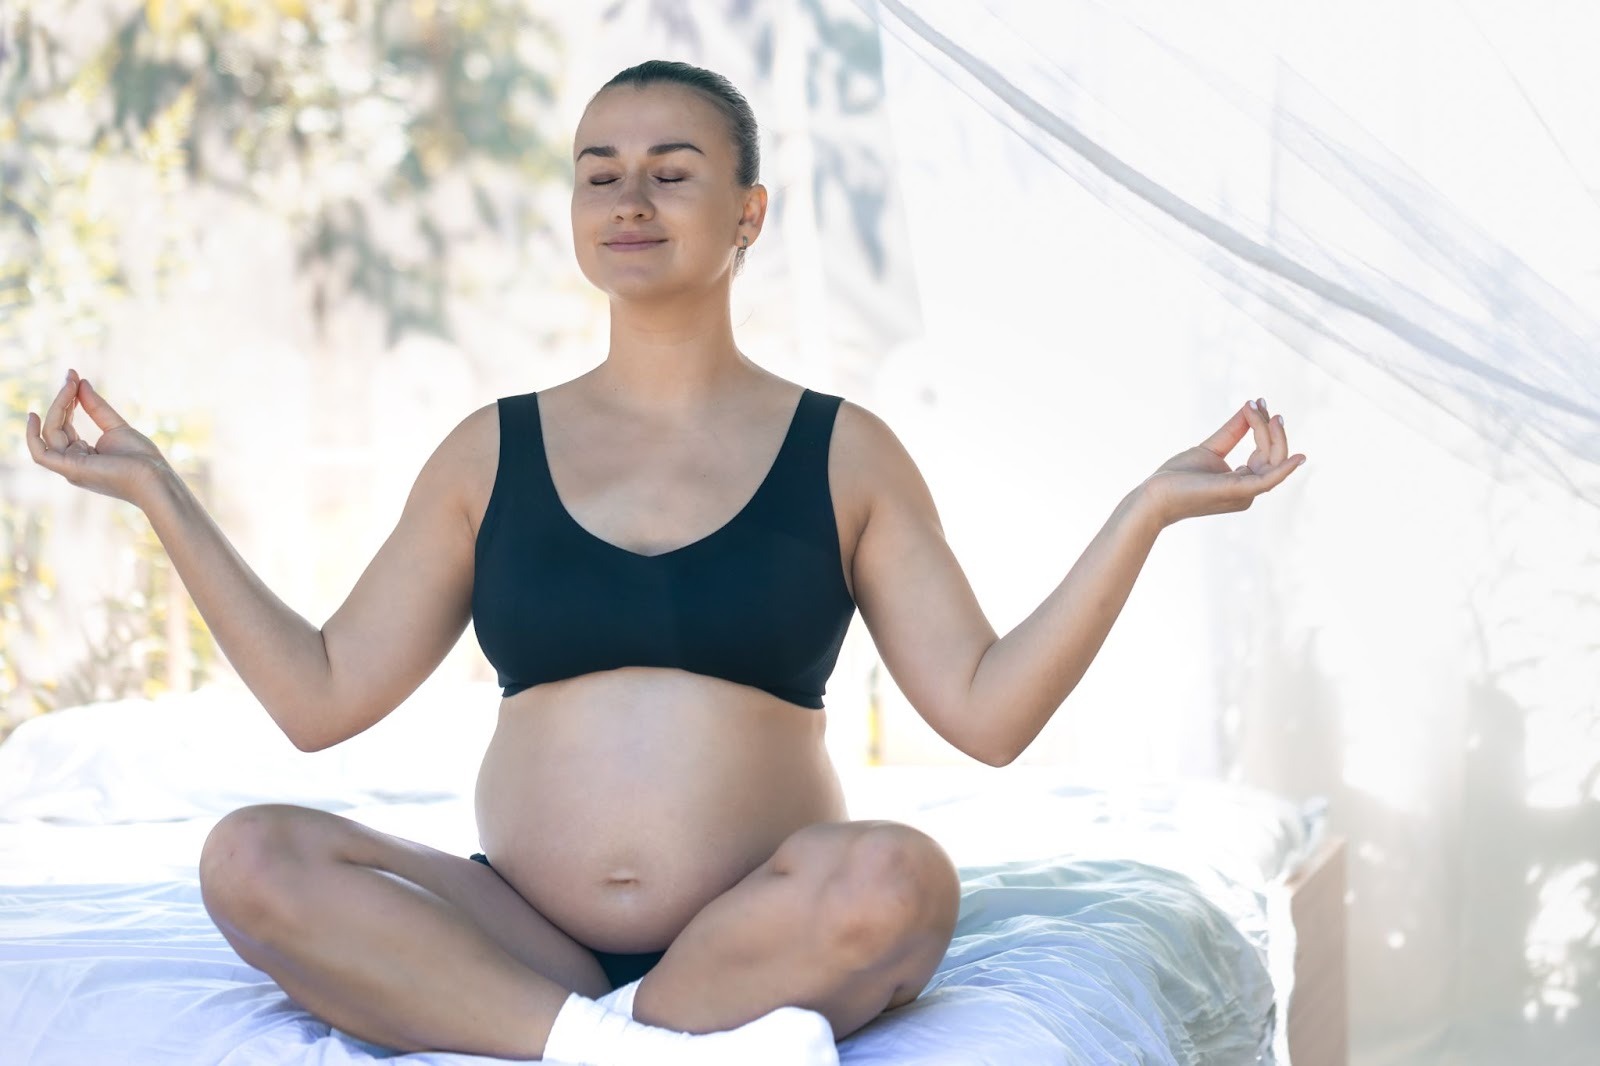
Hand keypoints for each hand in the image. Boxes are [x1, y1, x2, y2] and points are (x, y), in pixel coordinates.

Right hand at [25, 369, 171, 508]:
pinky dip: (33, 435)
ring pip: (50, 433)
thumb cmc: (141, 458)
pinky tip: (34, 416)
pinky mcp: (70, 468)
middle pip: (56, 426)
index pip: (65, 425)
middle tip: (72, 377)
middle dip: (62, 400)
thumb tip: (80, 382)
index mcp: (82, 455)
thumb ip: (96, 407)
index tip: (73, 377)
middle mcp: (71, 462)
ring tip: (70, 386)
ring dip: (58, 407)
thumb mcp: (116, 426)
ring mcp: (69, 467)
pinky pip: (40, 453)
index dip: (67, 400)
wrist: (154, 477)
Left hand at [1141, 397, 1304, 527]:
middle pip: (1272, 455)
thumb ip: (1233, 431)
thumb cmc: (1178, 478)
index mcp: (1244, 483)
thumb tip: (1251, 406)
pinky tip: (1297, 457)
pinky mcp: (1235, 492)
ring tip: (1267, 413)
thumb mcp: (1211, 449)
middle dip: (1270, 429)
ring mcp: (1243, 493)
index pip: (1265, 452)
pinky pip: (1267, 482)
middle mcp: (1248, 491)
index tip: (1256, 401)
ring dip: (1272, 435)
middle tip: (1260, 404)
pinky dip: (1284, 470)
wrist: (1154, 496)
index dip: (1263, 426)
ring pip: (1272, 462)